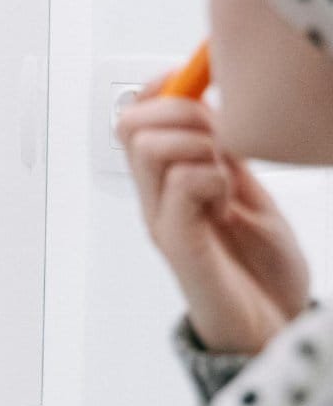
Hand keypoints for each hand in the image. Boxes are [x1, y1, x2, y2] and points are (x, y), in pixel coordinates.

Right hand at [116, 73, 309, 353]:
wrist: (273, 327)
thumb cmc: (261, 268)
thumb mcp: (248, 189)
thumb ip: (224, 150)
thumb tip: (213, 100)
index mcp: (168, 180)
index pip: (137, 115)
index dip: (160, 87)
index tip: (194, 78)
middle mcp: (155, 197)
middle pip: (132, 124)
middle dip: (179, 111)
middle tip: (217, 136)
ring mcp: (162, 219)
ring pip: (151, 148)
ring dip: (197, 145)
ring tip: (224, 175)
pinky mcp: (178, 244)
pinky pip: (180, 187)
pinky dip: (209, 178)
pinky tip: (226, 201)